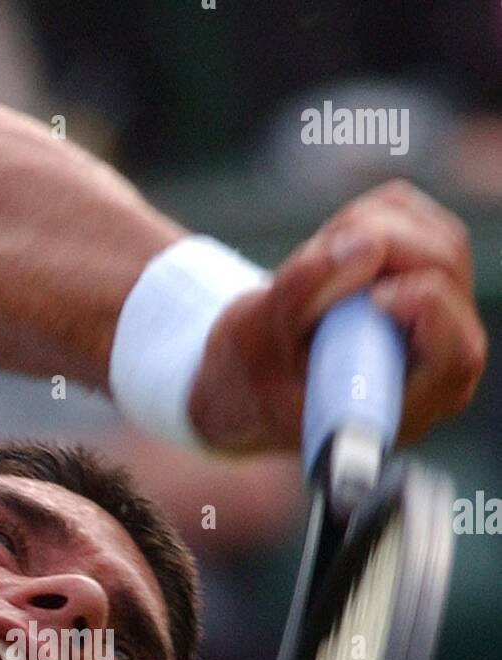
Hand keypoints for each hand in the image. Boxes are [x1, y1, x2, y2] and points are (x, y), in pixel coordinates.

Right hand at [188, 180, 486, 453]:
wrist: (249, 377)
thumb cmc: (251, 378)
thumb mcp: (257, 341)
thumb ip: (306, 294)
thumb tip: (367, 244)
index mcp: (408, 402)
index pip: (452, 343)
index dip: (417, 300)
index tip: (366, 302)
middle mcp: (439, 359)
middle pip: (445, 265)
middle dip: (382, 244)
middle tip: (321, 264)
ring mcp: (440, 314)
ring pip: (432, 232)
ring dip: (366, 228)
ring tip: (315, 268)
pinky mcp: (423, 275)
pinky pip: (411, 216)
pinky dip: (365, 217)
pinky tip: (331, 258)